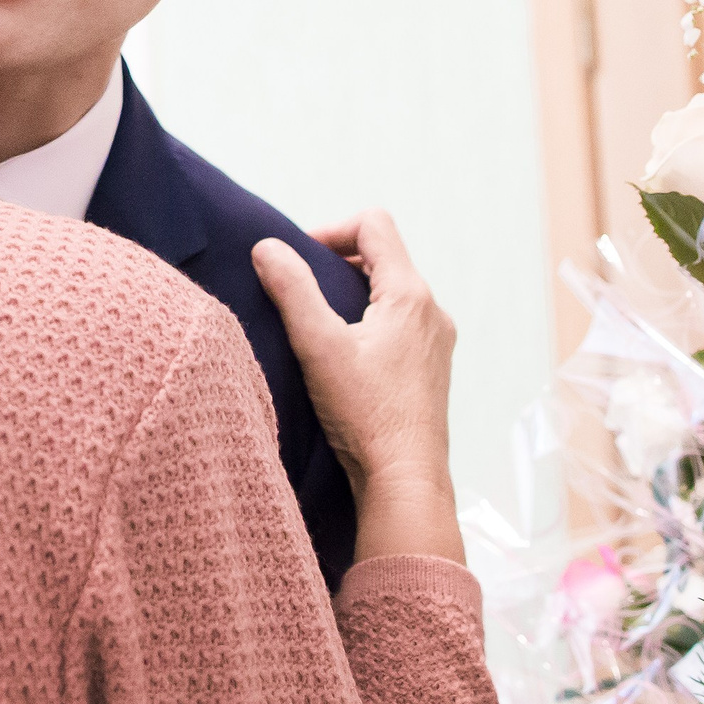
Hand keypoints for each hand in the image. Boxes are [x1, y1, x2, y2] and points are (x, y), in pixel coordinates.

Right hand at [252, 209, 462, 564]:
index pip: (375, 225)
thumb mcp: (318, 346)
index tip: (299, 260)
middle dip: (338, 265)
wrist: (405, 479)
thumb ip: (292, 290)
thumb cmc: (366, 415)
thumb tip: (267, 248)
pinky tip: (344, 361)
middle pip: (383, 258)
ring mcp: (436, 341)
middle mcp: (432, 311)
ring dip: (353, 298)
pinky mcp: (431, 369)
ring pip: (391, 294)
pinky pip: (400, 326)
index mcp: (409, 294)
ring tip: (319, 329)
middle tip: (301, 293)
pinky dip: (370, 326)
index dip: (332, 230)